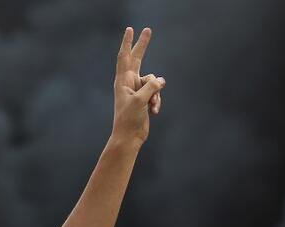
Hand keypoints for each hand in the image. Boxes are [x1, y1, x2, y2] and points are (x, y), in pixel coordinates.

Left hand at [111, 26, 165, 146]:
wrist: (129, 137)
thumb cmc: (129, 119)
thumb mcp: (140, 101)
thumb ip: (151, 87)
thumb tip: (162, 80)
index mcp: (122, 82)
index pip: (125, 58)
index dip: (128, 43)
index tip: (130, 30)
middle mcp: (128, 83)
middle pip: (137, 59)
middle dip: (143, 46)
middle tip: (147, 30)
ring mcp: (137, 90)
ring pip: (154, 81)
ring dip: (156, 93)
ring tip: (151, 105)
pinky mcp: (144, 98)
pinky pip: (156, 92)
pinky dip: (157, 101)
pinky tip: (154, 111)